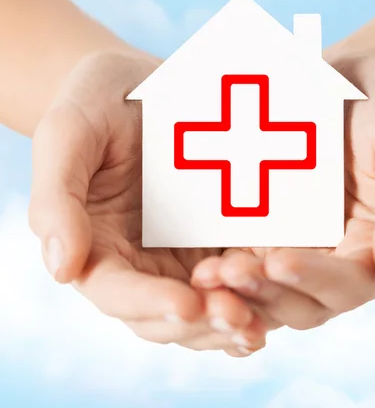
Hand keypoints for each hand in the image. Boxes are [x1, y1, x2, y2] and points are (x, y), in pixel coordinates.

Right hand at [28, 49, 267, 355]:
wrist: (145, 84)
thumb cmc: (98, 102)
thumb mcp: (69, 134)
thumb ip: (58, 199)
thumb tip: (60, 269)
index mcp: (96, 248)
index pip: (116, 293)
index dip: (149, 303)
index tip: (185, 305)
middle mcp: (139, 265)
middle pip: (164, 317)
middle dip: (201, 323)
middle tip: (239, 318)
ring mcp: (181, 258)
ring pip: (204, 311)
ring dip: (232, 323)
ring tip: (261, 322)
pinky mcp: (219, 242)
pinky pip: (238, 280)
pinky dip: (257, 297)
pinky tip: (284, 298)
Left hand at [192, 53, 374, 329]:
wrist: (347, 78)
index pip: (354, 284)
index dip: (317, 280)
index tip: (279, 261)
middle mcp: (341, 264)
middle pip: (306, 302)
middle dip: (268, 293)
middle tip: (229, 274)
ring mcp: (301, 253)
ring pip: (270, 294)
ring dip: (239, 294)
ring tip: (206, 276)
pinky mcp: (267, 237)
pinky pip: (245, 267)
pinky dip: (225, 275)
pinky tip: (198, 267)